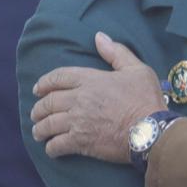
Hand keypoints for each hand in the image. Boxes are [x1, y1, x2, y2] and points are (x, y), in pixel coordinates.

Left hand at [31, 33, 166, 162]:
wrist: (151, 131)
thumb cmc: (146, 99)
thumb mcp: (136, 69)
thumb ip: (116, 52)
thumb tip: (99, 37)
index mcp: (90, 79)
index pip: (58, 77)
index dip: (44, 82)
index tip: (37, 89)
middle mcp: (79, 99)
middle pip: (48, 102)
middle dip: (39, 108)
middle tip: (36, 114)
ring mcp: (77, 121)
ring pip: (48, 124)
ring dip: (40, 129)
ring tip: (38, 133)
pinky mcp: (80, 142)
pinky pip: (57, 145)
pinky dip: (51, 147)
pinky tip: (51, 149)